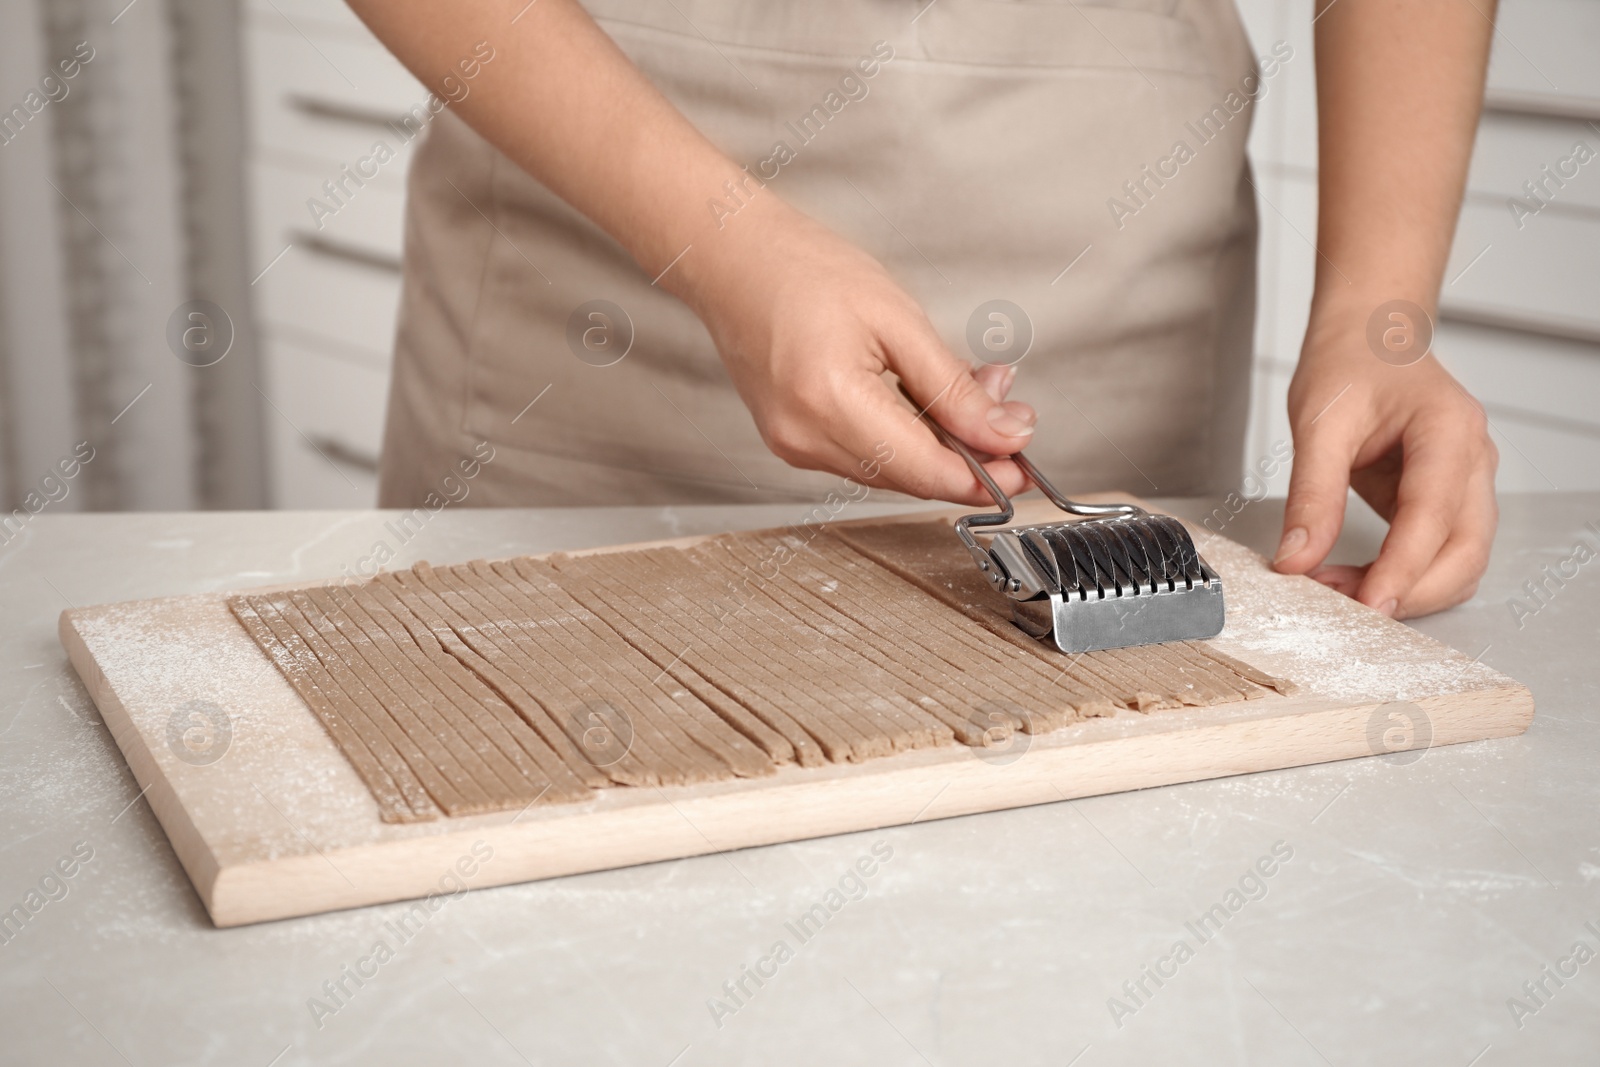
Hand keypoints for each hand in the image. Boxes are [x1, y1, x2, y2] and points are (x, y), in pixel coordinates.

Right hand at [669, 196, 1037, 503]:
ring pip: (891, 470)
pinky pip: (865, 456)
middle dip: (968, 452)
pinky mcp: (792, 441)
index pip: (925, 471)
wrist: (731, 258)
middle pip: (911, 478)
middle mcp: (806, 438)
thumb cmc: (801, 269)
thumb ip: (953, 387)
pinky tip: (926, 400)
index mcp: (831, 404)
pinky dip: (905, 436)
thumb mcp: (898, 318)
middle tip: (1007, 407)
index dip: (984, 477)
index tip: (1024, 465)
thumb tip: (1003, 434)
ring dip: (940, 442)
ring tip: (971, 388)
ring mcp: (794, 445)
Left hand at [1273, 305, 1497, 618]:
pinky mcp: (1446, 499)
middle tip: (1345, 607)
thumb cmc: (1352, 362)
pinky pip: (1438, 552)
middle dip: (1410, 591)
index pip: (1435, 516)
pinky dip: (1402, 575)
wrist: (1368, 336)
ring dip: (1406, 589)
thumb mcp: (1318, 423)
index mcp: (1449, 431)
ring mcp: (1467, 482)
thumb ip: (1311, 494)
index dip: (1403, 568)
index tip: (1368, 604)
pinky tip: (1353, 578)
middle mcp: (1472, 460)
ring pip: (1460, 561)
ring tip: (1338, 591)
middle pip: (1466, 552)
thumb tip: (1296, 559)